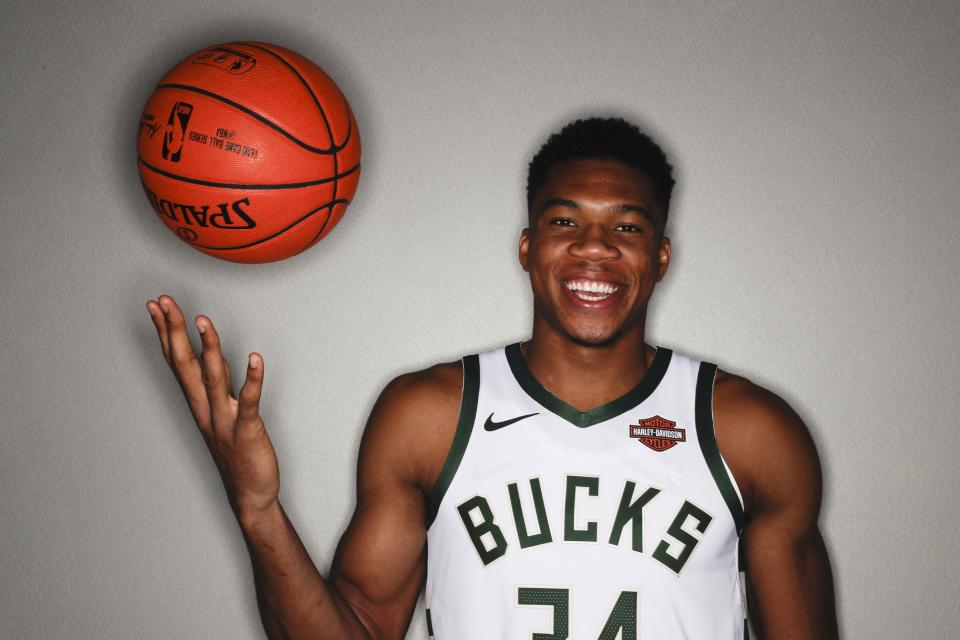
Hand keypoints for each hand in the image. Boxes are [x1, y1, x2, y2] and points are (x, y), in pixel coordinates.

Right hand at [146, 295, 279, 521]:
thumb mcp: (221, 413)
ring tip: (203, 320)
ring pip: (212, 378)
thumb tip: (210, 355)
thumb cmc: (237, 453)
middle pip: (185, 364)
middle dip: (174, 331)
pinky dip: (252, 379)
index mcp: (198, 403)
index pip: (177, 361)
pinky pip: (248, 401)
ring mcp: (224, 420)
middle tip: (163, 301)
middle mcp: (206, 409)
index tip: (156, 305)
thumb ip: (216, 385)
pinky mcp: (247, 430)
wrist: (251, 494)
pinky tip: (256, 358)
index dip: (166, 332)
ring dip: (208, 348)